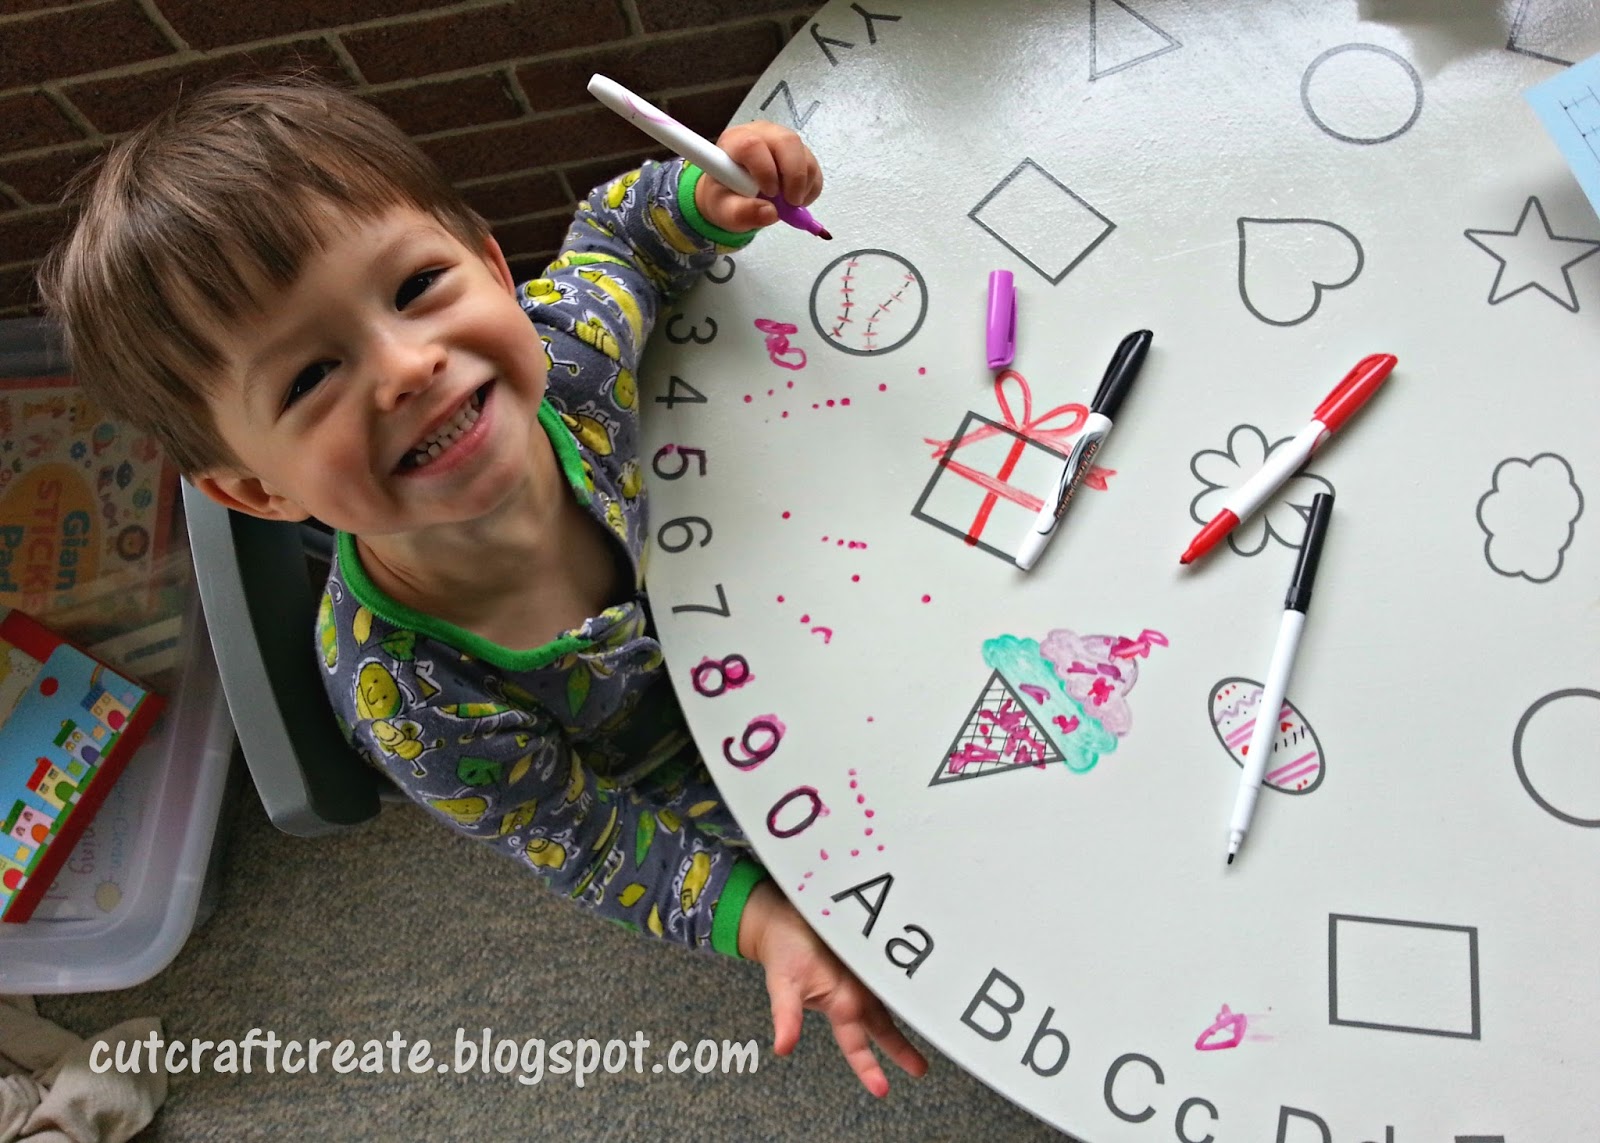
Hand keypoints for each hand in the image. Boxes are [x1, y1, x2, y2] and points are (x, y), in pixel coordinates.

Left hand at [695, 120, 823, 231]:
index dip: (765, 171)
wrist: (735, 193)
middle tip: (790, 202)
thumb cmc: (726, 197)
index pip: (752, 145)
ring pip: (805, 155)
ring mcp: (783, 140)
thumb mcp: (725, 210)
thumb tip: (770, 212)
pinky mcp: (799, 152)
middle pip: (788, 142)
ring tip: (788, 203)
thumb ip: (741, 213)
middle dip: (794, 176)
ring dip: (803, 186)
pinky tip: (795, 198)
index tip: (768, 194)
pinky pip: (814, 168)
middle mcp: (762, 134)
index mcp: (736, 141)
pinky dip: (811, 189)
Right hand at [738, 881, 928, 1096]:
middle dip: (903, 1051)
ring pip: (897, 996)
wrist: (783, 918)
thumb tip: (782, 1048)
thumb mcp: (784, 987)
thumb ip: (787, 1017)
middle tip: (922, 1071)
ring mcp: (868, 971)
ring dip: (914, 1007)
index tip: (883, 1090)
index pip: (857, 1046)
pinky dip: (910, 972)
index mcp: (839, 1008)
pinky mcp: (873, 946)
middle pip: (885, 1029)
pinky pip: (896, 963)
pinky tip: (927, 974)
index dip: (869, 1069)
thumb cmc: (783, 954)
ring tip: (937, 1018)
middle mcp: (857, 994)